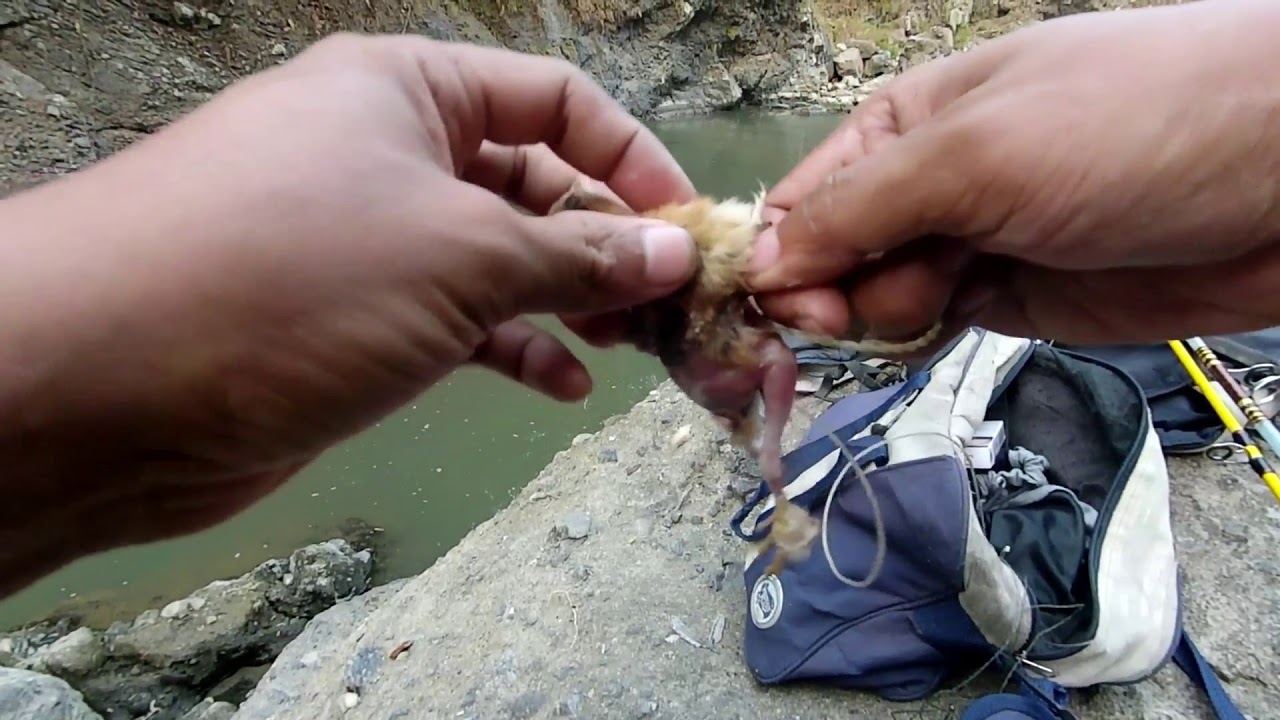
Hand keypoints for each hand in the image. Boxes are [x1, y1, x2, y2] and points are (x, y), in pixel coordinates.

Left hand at [0, 33, 697, 588]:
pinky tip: (558, 385)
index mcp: (408, 89)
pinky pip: (453, 318)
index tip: (687, 230)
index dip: (631, 160)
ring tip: (627, 349)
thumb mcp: (460, 253)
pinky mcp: (346, 317)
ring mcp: (365, 237)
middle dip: (603, 243)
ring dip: (567, 301)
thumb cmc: (296, 278)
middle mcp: (387, 150)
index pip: (554, 101)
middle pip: (530, 181)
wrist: (106, 384)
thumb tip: (672, 253)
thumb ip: (578, 255)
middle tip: (666, 307)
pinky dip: (510, 346)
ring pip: (496, 258)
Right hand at [745, 0, 1279, 350]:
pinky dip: (925, 338)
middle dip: (832, 291)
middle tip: (873, 301)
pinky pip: (933, 330)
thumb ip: (859, 209)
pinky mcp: (1011, 301)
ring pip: (878, 302)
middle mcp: (924, 185)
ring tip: (955, 291)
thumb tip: (757, 260)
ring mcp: (969, 245)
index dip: (774, 255)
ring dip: (889, 314)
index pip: (802, 199)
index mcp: (902, 124)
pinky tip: (948, 326)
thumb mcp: (973, 152)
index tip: (772, 306)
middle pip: (831, 260)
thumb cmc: (1122, 131)